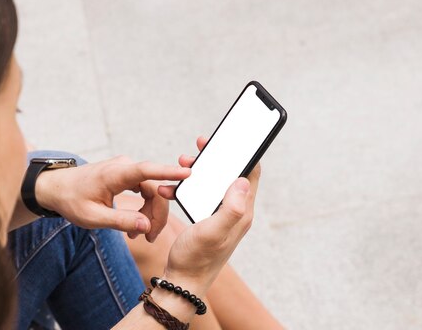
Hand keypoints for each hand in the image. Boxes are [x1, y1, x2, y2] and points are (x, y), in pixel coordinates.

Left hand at [35, 156, 190, 241]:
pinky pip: (145, 191)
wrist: (56, 188)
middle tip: (150, 238)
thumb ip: (121, 221)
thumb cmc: (71, 200)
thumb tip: (146, 225)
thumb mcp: (92, 217)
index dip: (169, 173)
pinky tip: (136, 224)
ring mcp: (127, 170)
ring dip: (150, 214)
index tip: (187, 174)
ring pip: (152, 191)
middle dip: (156, 215)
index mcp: (116, 174)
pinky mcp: (127, 175)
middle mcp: (124, 167)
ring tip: (137, 235)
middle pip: (155, 189)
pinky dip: (144, 208)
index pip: (148, 171)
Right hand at [157, 137, 260, 295]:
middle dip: (216, 158)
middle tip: (199, 147)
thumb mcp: (213, 232)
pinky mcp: (207, 219)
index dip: (242, 153)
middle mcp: (235, 212)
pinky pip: (200, 195)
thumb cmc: (196, 259)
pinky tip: (171, 189)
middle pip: (231, 174)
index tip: (227, 140)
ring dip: (199, 171)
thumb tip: (243, 180)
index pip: (251, 174)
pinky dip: (187, 188)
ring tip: (182, 163)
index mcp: (241, 212)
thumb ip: (230, 207)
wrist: (181, 282)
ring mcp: (221, 215)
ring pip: (214, 183)